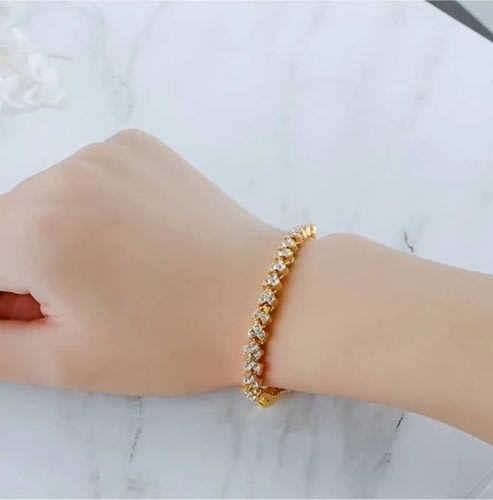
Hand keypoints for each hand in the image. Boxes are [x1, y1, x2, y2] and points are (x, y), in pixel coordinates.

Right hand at [0, 129, 280, 394]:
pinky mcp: (139, 146)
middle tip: (90, 298)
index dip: (9, 295)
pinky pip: (89, 175)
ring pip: (48, 197)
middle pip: (9, 224)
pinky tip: (140, 234)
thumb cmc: (172, 339)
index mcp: (34, 230)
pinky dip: (95, 204)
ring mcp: (106, 151)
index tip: (46, 313)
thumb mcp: (66, 362)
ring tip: (122, 268)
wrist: (263, 296)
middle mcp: (64, 174)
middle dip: (28, 264)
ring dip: (61, 231)